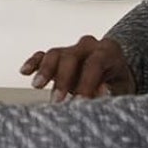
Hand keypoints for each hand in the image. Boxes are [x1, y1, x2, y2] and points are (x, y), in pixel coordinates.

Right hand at [19, 35, 134, 100]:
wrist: (114, 74)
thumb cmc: (118, 83)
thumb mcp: (122, 89)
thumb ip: (111, 91)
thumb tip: (101, 93)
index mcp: (108, 51)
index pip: (94, 63)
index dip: (87, 82)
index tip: (80, 101)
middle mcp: (88, 46)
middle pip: (71, 56)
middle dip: (62, 79)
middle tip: (57, 100)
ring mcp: (72, 49)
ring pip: (55, 54)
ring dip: (45, 70)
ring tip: (37, 86)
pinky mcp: (58, 56)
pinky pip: (43, 55)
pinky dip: (34, 62)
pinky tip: (25, 71)